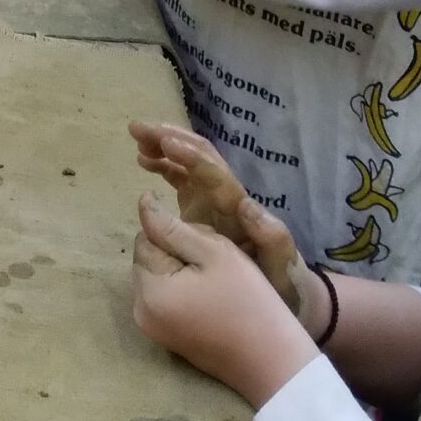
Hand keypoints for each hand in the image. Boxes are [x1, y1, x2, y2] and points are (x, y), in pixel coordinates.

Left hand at [129, 195, 316, 407]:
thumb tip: (142, 202)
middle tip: (216, 265)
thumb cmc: (248, 300)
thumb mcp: (214, 252)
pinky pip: (165, 299)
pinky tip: (213, 299)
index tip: (209, 249)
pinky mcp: (166, 338)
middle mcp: (141, 311)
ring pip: (158, 277)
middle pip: (149, 258)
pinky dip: (184, 291)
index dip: (177, 235)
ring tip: (217, 282)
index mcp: (149, 290)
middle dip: (176, 252)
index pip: (146, 238)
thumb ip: (172, 227)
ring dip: (181, 270)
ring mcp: (152, 329)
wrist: (273, 362)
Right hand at [130, 122, 314, 313]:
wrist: (284, 291)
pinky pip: (181, 179)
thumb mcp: (282, 265)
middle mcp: (224, 197)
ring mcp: (212, 202)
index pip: (214, 173)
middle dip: (171, 139)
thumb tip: (248, 205)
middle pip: (199, 157)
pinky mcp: (201, 210)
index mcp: (238, 208)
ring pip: (188, 164)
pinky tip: (143, 160)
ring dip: (164, 146)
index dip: (191, 156)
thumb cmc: (282, 281)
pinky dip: (164, 166)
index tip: (165, 142)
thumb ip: (272, 237)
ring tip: (137, 137)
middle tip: (139, 128)